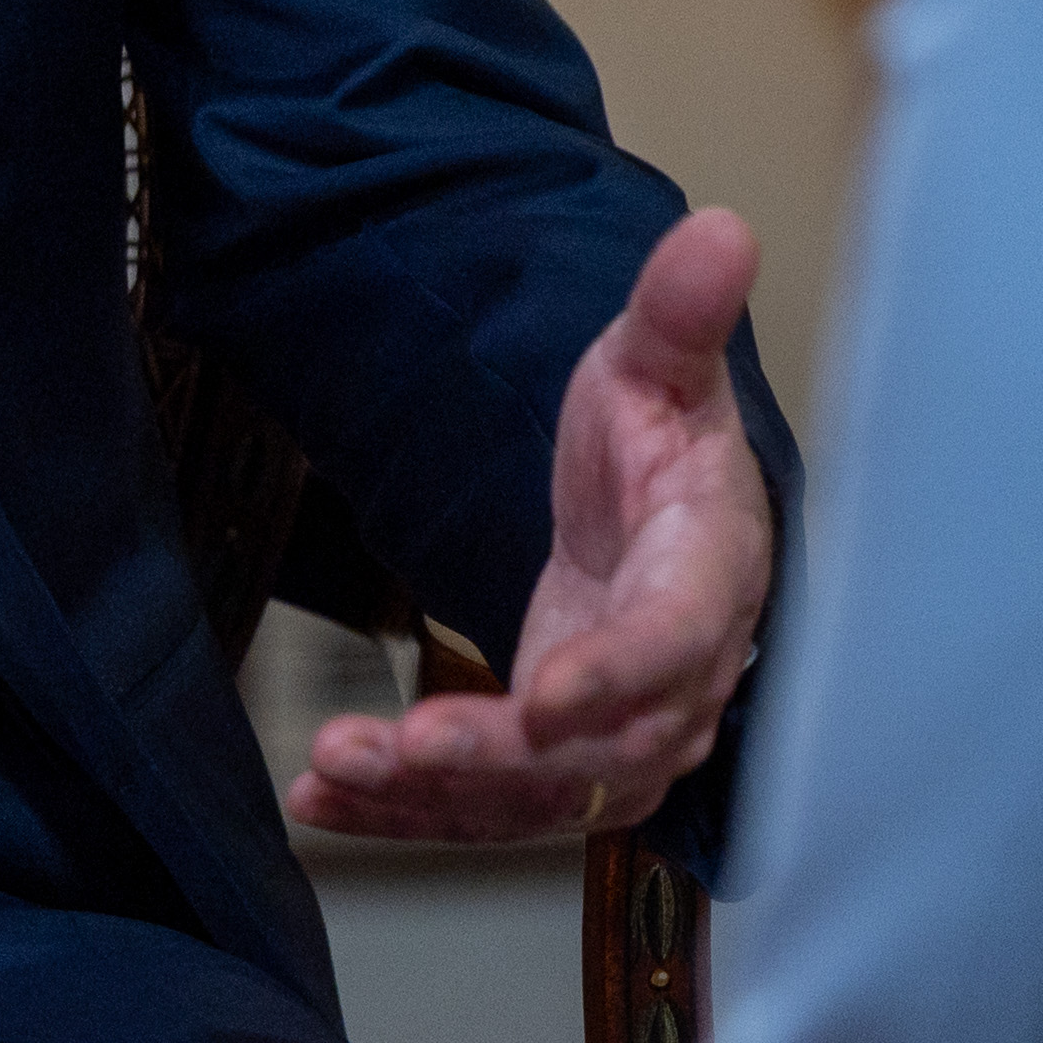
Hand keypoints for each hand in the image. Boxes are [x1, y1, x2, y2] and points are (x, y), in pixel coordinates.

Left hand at [289, 210, 775, 845]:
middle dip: (499, 757)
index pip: (677, 638)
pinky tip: (322, 798)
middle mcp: (681, 680)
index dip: (617, 673)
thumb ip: (678, 312)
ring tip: (333, 771)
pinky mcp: (561, 764)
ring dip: (434, 797)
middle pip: (604, 748)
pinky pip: (489, 808)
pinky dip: (405, 813)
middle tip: (405, 746)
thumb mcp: (658, 365)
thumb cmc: (660, 444)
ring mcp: (623, 735)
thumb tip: (720, 229)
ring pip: (540, 796)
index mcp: (711, 575)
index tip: (546, 693)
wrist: (654, 517)